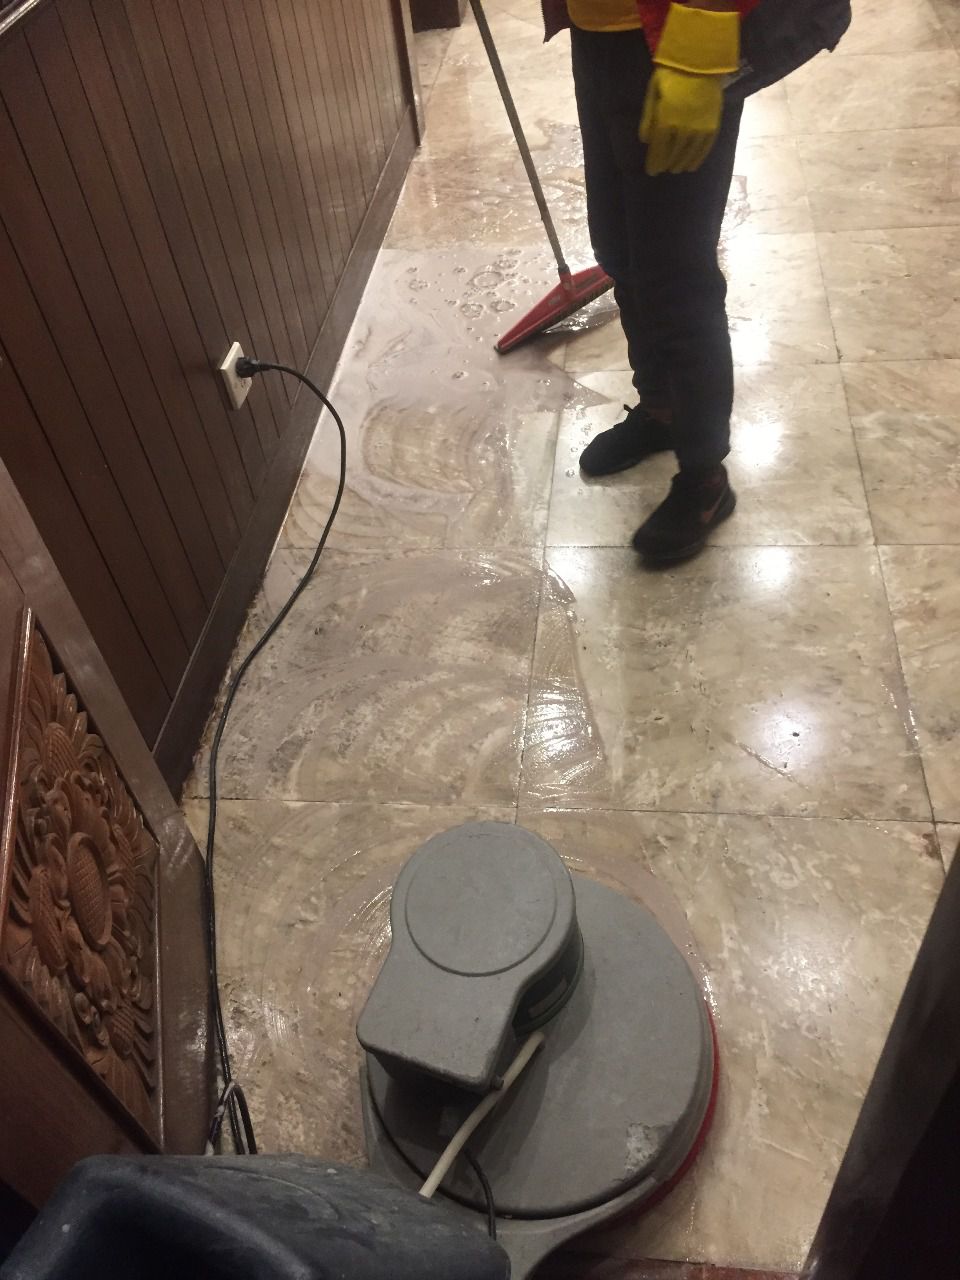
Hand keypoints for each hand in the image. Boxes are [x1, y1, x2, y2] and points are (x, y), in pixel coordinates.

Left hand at [639, 2, 739, 176]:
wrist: (701, 60)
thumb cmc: (672, 73)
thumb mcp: (653, 92)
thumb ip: (647, 118)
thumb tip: (645, 141)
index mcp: (665, 121)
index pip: (658, 151)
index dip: (654, 164)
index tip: (651, 171)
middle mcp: (683, 129)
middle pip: (672, 156)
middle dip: (665, 164)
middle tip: (662, 169)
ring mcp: (699, 129)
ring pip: (688, 155)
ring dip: (680, 164)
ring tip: (675, 169)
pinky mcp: (713, 126)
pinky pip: (704, 149)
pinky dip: (697, 159)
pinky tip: (692, 165)